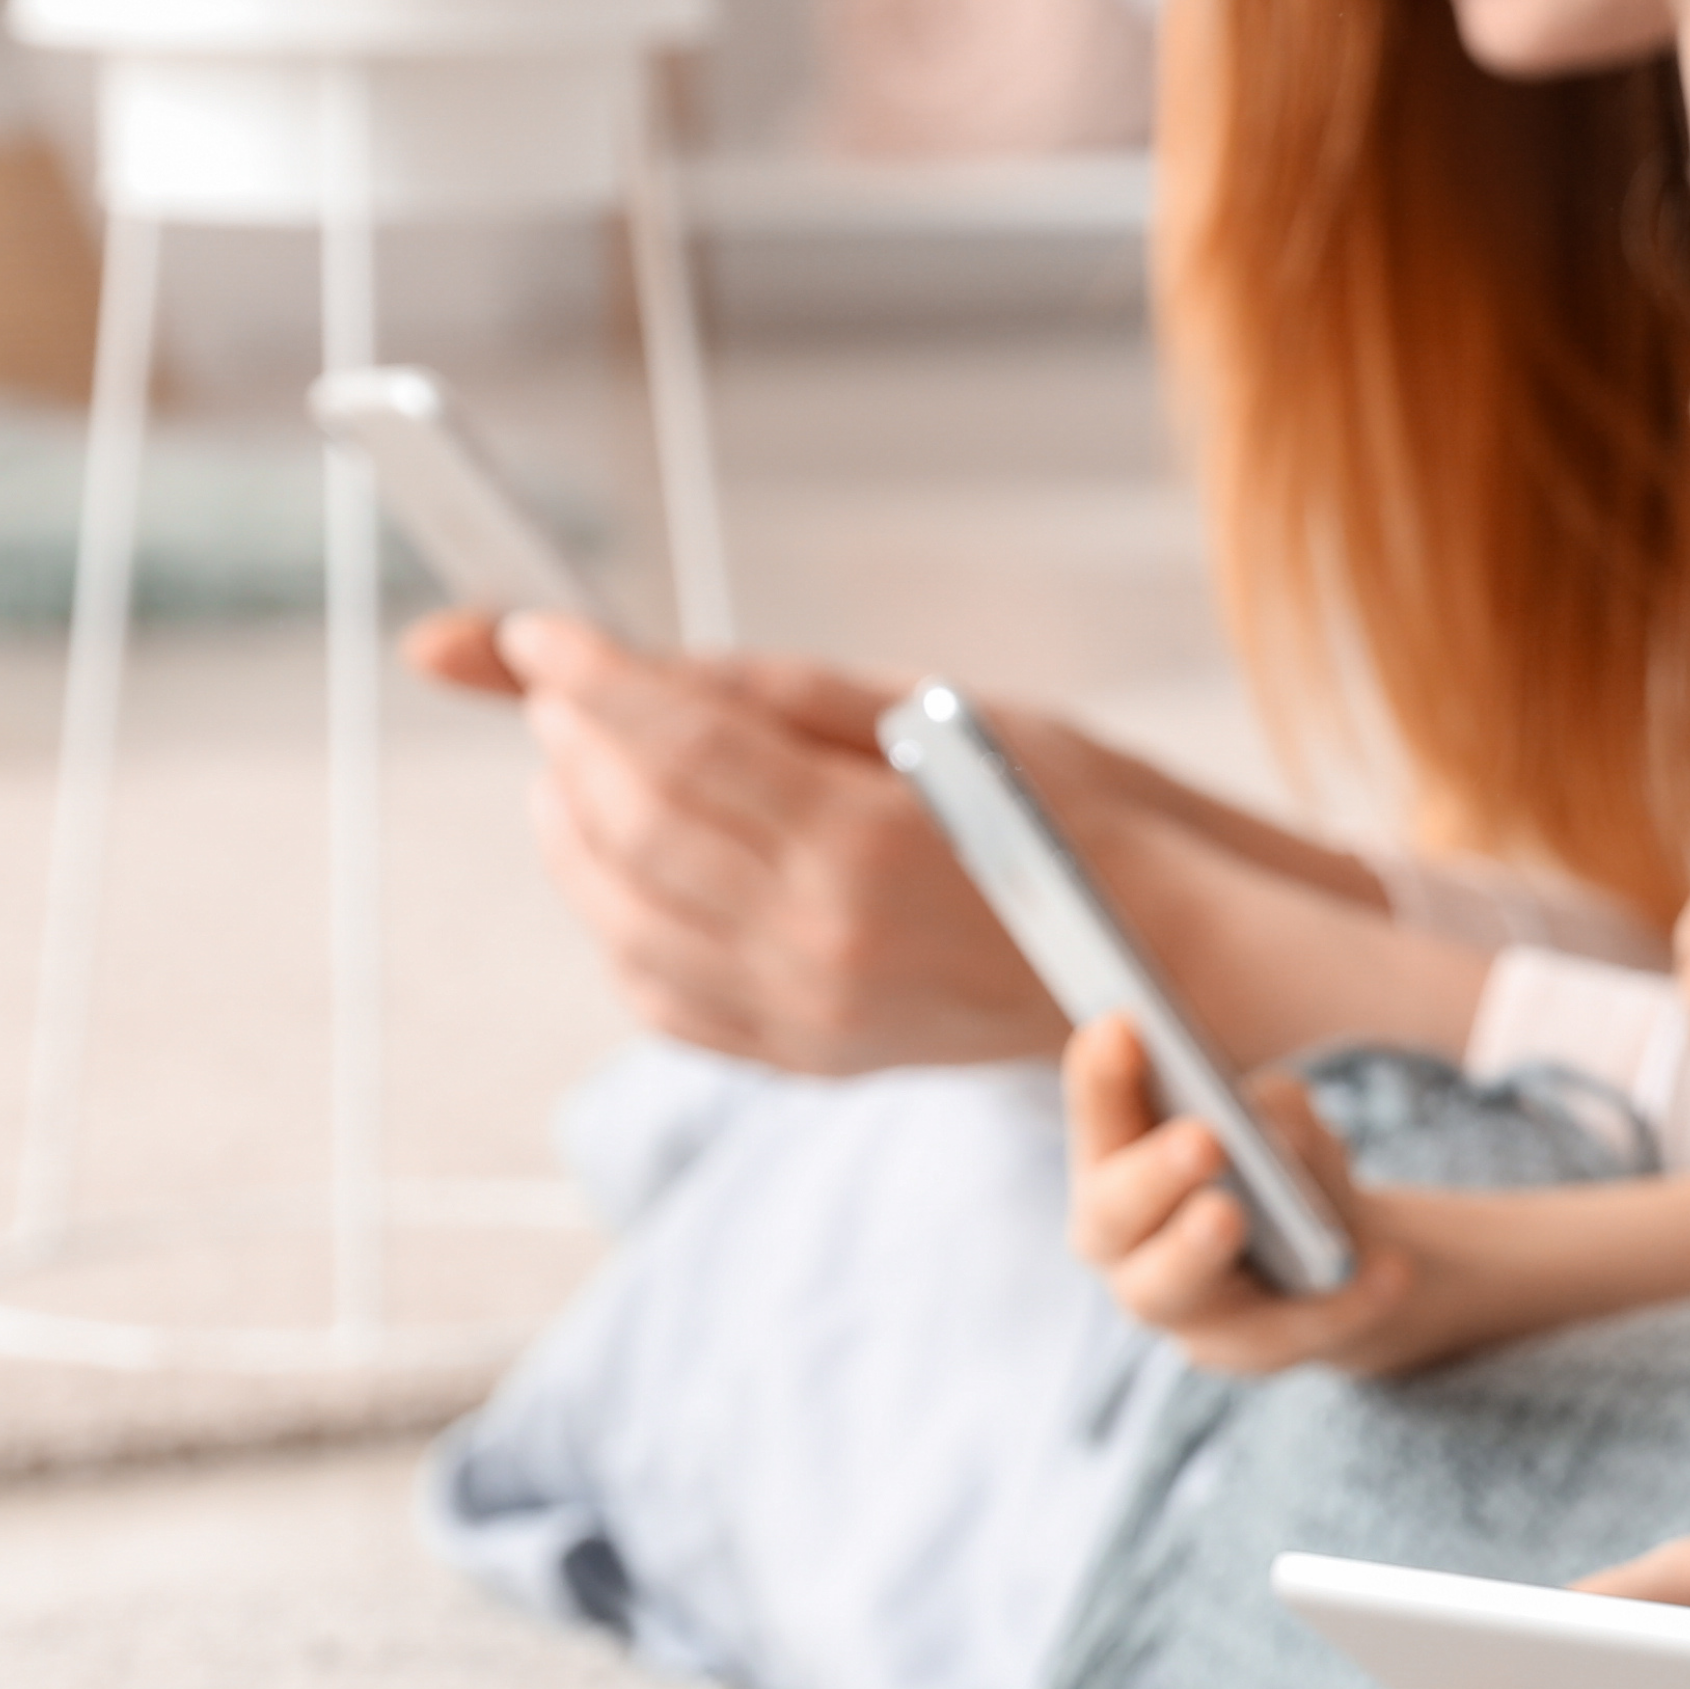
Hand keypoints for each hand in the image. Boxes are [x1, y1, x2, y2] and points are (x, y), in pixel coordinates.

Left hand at [415, 611, 1067, 1069]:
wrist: (1153, 957)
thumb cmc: (1062, 817)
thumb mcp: (942, 716)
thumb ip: (786, 693)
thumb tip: (648, 669)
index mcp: (865, 839)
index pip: (678, 743)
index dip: (589, 677)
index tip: (537, 632)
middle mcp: (821, 938)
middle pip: (630, 826)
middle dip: (570, 742)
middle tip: (559, 688)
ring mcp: (806, 1012)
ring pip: (619, 917)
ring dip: (569, 831)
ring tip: (571, 769)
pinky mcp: (803, 1056)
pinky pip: (656, 995)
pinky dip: (611, 922)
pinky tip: (619, 868)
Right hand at [1063, 1013, 1439, 1375]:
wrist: (1336, 1254)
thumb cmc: (1282, 1162)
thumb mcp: (1287, 1120)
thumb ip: (1271, 1111)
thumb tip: (1269, 1124)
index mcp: (1115, 1166)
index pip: (1096, 1121)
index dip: (1100, 1080)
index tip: (1123, 1024)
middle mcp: (1122, 1245)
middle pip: (1110, 1218)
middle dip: (1151, 1174)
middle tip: (1199, 1138)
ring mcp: (1176, 1307)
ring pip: (1169, 1292)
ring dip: (1194, 1250)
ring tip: (1230, 1212)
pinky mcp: (1241, 1352)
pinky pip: (1285, 1334)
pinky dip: (1339, 1302)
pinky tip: (1388, 1269)